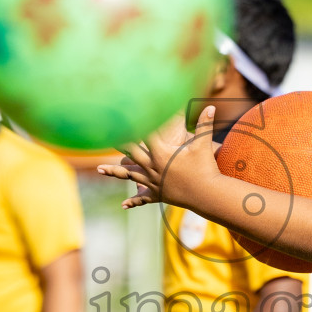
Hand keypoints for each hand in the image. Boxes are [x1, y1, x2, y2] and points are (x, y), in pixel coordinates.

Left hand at [97, 106, 222, 209]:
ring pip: (129, 175)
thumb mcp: (203, 145)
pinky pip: (143, 198)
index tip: (120, 118)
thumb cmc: (205, 168)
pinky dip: (133, 201)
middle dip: (118, 143)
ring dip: (114, 171)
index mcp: (160, 153)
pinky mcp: (158, 195)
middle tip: (104, 136)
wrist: (207, 195)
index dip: (131, 126)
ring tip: (99, 169)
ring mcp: (153, 182)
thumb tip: (213, 106)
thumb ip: (205, 124)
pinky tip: (123, 205)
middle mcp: (152, 168)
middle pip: (130, 153)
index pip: (142, 136)